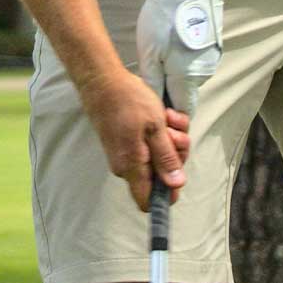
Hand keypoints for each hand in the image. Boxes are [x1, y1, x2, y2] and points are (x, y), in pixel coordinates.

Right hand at [80, 67, 190, 211]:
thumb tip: (176, 185)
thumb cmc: (128, 101)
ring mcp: (126, 153)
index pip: (148, 201)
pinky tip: (165, 115)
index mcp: (132, 167)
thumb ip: (166, 158)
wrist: (103, 80)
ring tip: (169, 118)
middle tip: (175, 133)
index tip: (179, 174)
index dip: (167, 194)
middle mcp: (127, 166)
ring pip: (158, 157)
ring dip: (171, 140)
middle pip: (159, 176)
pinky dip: (161, 132)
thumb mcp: (155, 128)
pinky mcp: (127, 142)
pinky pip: (151, 145)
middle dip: (175, 156)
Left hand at [136, 0, 224, 118]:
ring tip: (156, 63)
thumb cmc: (166, 17)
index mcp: (187, 79)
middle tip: (148, 86)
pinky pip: (194, 66)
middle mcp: (202, 74)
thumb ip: (152, 82)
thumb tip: (153, 106)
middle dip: (168, 99)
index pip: (183, 114)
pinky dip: (181, 65)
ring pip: (188, 81)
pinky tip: (169, 51)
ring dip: (174, 79)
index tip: (154, 112)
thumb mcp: (150, 51)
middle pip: (185, 97)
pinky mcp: (211, 48)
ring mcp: (209, 61)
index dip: (169, 120)